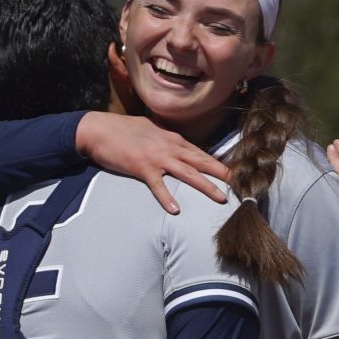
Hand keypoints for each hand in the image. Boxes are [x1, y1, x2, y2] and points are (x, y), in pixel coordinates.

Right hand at [78, 112, 230, 211]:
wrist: (98, 129)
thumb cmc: (122, 129)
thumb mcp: (150, 129)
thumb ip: (165, 138)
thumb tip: (175, 144)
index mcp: (172, 138)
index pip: (201, 153)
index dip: (218, 164)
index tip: (233, 173)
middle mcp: (169, 147)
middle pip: (202, 161)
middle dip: (222, 173)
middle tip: (240, 184)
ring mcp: (157, 157)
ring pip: (187, 173)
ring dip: (205, 186)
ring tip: (220, 198)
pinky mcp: (142, 167)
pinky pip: (157, 185)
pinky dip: (166, 198)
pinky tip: (175, 210)